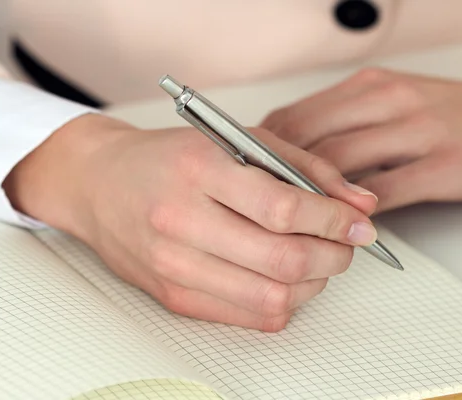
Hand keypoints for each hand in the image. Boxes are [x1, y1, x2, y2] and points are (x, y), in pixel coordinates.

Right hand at [3, 114, 377, 330]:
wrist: (101, 185)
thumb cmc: (168, 159)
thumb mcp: (238, 141)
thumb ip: (305, 167)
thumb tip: (360, 203)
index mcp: (200, 171)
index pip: (283, 209)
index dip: (334, 220)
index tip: (358, 223)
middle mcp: (182, 222)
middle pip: (283, 260)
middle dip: (334, 256)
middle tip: (346, 244)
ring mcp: (175, 266)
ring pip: (272, 298)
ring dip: (315, 284)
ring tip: (319, 261)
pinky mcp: (175, 297)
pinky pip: (250, 318)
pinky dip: (285, 303)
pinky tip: (287, 280)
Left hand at [262, 69, 461, 210]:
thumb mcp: (403, 102)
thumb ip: (354, 123)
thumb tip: (305, 157)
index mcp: (371, 85)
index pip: (296, 116)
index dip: (263, 150)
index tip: (247, 177)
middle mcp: (387, 100)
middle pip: (305, 139)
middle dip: (273, 177)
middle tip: (256, 207)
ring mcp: (416, 130)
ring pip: (337, 165)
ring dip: (308, 199)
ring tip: (291, 225)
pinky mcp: (444, 164)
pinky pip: (384, 193)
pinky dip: (354, 215)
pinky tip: (341, 230)